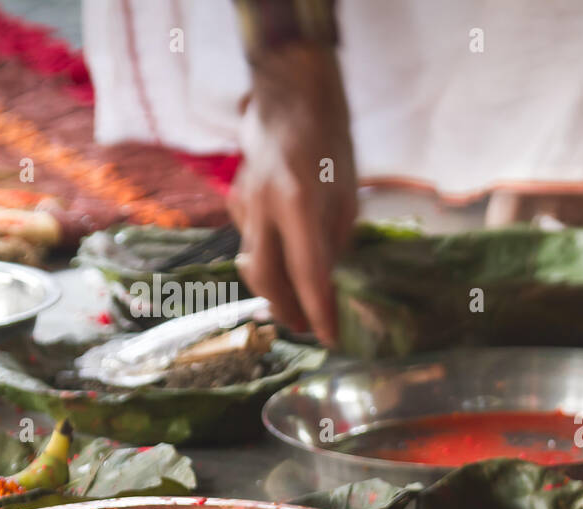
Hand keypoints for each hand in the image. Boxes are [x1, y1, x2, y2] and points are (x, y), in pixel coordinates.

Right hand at [228, 45, 356, 345]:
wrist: (290, 98)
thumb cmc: (330, 146)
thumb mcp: (347, 196)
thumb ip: (335, 241)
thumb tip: (328, 281)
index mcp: (298, 204)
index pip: (307, 274)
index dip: (318, 311)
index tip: (328, 338)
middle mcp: (264, 207)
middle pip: (266, 277)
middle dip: (286, 309)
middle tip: (306, 327)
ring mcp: (243, 202)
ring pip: (253, 262)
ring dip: (273, 289)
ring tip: (295, 307)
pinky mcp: (235, 199)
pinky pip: (250, 239)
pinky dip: (267, 257)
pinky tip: (282, 263)